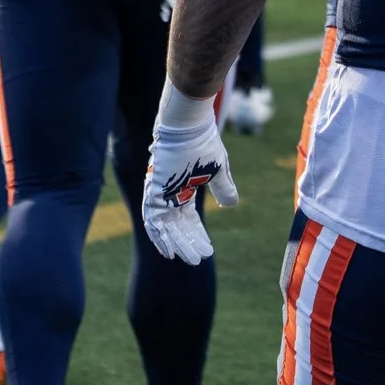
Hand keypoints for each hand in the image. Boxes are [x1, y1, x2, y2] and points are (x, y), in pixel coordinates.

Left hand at [142, 83, 237, 264]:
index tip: (208, 250)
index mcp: (184, 189)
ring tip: (189, 259)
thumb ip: (223, 188)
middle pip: (176, 226)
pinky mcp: (153, 190)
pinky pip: (153, 219)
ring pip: (165, 227)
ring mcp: (159, 192)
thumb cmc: (203, 142)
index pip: (188, 220)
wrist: (188, 123)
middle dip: (188, 244)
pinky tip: (169, 249)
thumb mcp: (217, 169)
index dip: (197, 235)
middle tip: (198, 261)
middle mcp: (169, 194)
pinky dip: (160, 236)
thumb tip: (231, 204)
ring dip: (176, 244)